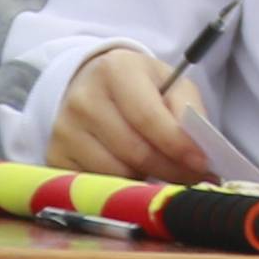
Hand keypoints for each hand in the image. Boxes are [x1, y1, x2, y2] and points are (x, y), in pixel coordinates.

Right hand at [51, 44, 217, 182]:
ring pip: (117, 173)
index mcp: (115, 70)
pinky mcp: (55, 157)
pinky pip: (96, 186)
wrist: (90, 84)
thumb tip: (199, 150)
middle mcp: (83, 99)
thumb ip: (188, 110)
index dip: (177, 144)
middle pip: (134, 151)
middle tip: (193, 177)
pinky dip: (121, 187)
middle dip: (171, 169)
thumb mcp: (170, 83)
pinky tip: (133, 174)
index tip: (202, 162)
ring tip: (161, 169)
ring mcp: (64, 130)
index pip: (148, 117)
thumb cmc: (139, 86)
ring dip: (147, 179)